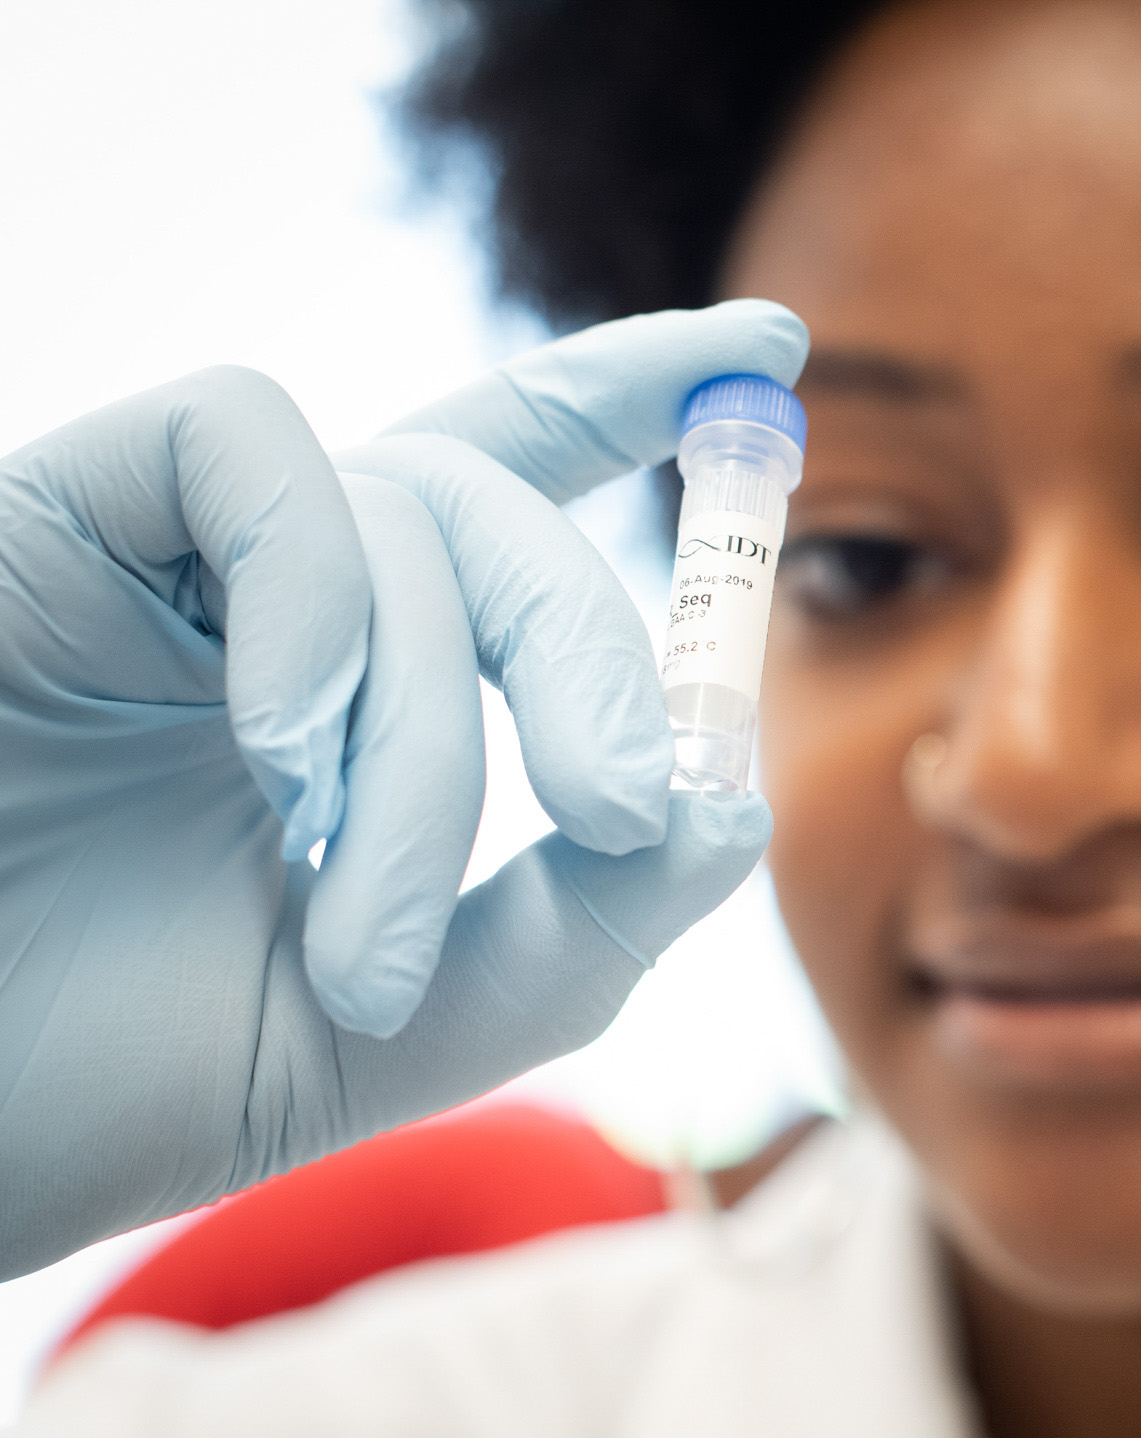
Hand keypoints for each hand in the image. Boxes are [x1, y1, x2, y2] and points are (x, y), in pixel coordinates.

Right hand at [0, 300, 807, 1279]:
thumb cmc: (106, 1076)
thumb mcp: (402, 1023)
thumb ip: (578, 929)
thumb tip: (733, 803)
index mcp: (352, 670)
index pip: (508, 483)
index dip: (631, 394)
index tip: (766, 353)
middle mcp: (270, 585)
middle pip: (499, 515)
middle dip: (594, 662)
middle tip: (626, 816)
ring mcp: (166, 546)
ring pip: (401, 509)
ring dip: (430, 734)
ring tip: (369, 934)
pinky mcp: (57, 509)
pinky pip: (246, 452)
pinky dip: (314, 598)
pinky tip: (282, 750)